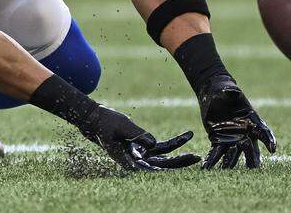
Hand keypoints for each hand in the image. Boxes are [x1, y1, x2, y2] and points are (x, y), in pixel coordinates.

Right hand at [79, 105, 200, 171]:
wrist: (94, 118)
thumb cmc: (105, 121)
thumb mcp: (121, 125)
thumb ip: (137, 134)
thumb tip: (154, 143)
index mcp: (127, 159)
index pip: (148, 170)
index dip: (163, 172)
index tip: (176, 173)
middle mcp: (135, 159)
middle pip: (161, 165)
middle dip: (179, 163)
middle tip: (196, 158)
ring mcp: (140, 154)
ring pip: (164, 157)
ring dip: (179, 154)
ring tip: (196, 154)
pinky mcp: (142, 146)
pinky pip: (161, 147)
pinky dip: (173, 144)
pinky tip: (186, 137)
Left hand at [198, 75, 276, 168]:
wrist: (214, 96)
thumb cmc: (225, 92)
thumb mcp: (229, 91)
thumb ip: (231, 93)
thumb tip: (232, 91)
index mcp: (251, 121)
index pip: (264, 131)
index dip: (269, 140)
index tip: (273, 149)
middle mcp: (244, 134)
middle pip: (251, 150)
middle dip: (252, 160)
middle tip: (254, 170)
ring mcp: (232, 139)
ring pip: (233, 155)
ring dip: (230, 165)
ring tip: (227, 174)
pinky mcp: (219, 141)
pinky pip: (217, 153)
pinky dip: (212, 161)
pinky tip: (208, 169)